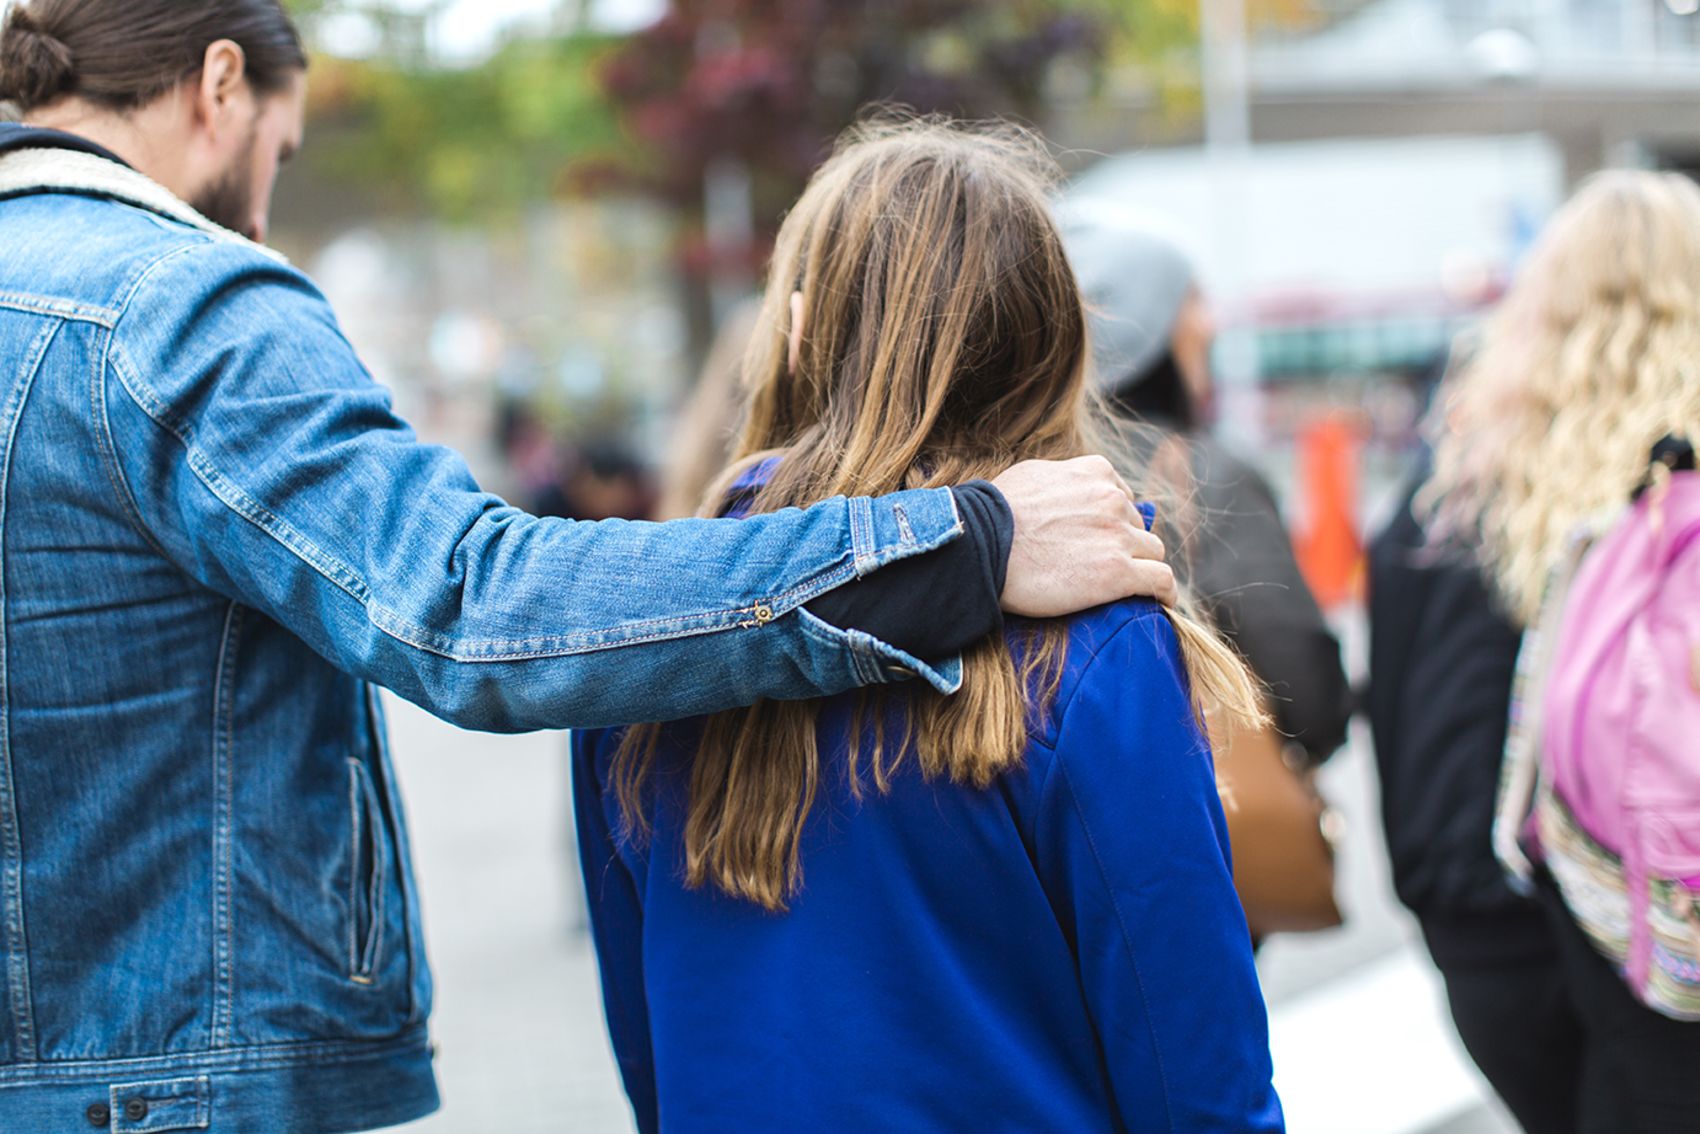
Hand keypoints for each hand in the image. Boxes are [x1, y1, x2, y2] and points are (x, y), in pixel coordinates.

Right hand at [992, 456, 1175, 616]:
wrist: (979, 546)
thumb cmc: (992, 514)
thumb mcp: (1032, 477)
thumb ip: (1064, 481)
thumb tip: (1068, 491)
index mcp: (1095, 472)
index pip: (1122, 498)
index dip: (1112, 522)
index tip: (1100, 540)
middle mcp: (1112, 499)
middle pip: (1137, 527)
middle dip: (1125, 545)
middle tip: (1101, 567)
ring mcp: (1118, 536)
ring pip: (1152, 553)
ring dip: (1141, 567)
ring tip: (1127, 588)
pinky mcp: (1118, 573)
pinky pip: (1161, 581)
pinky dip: (1164, 593)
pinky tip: (1160, 603)